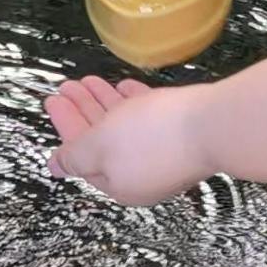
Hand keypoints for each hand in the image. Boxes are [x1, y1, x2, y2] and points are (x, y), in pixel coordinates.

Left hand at [45, 74, 210, 204]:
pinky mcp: (183, 138)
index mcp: (119, 184)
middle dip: (84, 112)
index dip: (66, 125)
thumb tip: (55, 168)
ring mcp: (165, 156)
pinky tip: (126, 90)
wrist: (213, 125)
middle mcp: (142, 175)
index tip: (54, 100)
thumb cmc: (151, 137)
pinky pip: (151, 121)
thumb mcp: (99, 146)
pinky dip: (134, 105)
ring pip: (126, 129)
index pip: (82, 156)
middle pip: (103, 142)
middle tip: (68, 87)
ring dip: (105, 104)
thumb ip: (74, 156)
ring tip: (89, 81)